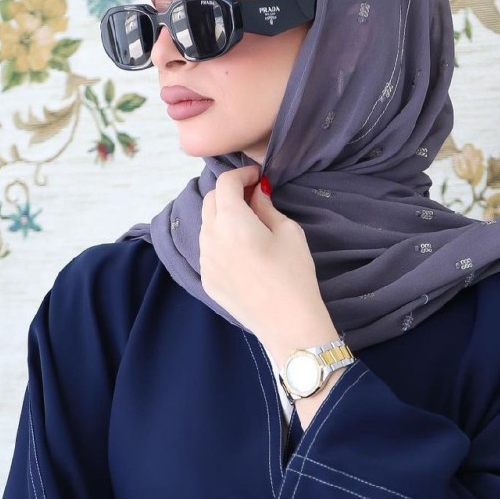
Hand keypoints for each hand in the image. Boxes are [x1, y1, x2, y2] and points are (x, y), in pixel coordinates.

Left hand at [199, 166, 337, 360]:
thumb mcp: (289, 232)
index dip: (242, 174)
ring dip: (223, 217)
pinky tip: (243, 252)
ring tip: (248, 225)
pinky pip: (208, 250)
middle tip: (253, 197)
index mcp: (231, 221)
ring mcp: (205, 261)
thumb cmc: (294, 275)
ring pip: (206, 226)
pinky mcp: (207, 280)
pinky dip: (221, 241)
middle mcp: (210, 238)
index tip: (257, 177)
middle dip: (229, 193)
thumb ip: (267, 207)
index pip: (226, 183)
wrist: (288, 324)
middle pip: (211, 201)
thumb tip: (257, 195)